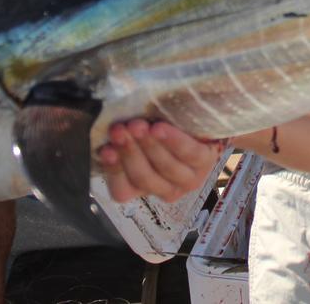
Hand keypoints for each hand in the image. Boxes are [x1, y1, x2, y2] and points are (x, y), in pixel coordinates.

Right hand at [96, 118, 224, 202]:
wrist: (200, 119)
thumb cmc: (161, 125)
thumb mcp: (137, 133)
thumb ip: (122, 136)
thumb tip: (103, 130)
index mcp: (142, 187)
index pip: (122, 190)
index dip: (113, 171)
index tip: (105, 150)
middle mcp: (165, 189)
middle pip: (142, 176)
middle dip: (128, 151)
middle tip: (119, 130)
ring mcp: (188, 179)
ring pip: (164, 166)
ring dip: (148, 145)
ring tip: (137, 126)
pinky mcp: (206, 162)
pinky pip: (188, 153)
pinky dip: (172, 141)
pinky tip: (160, 128)